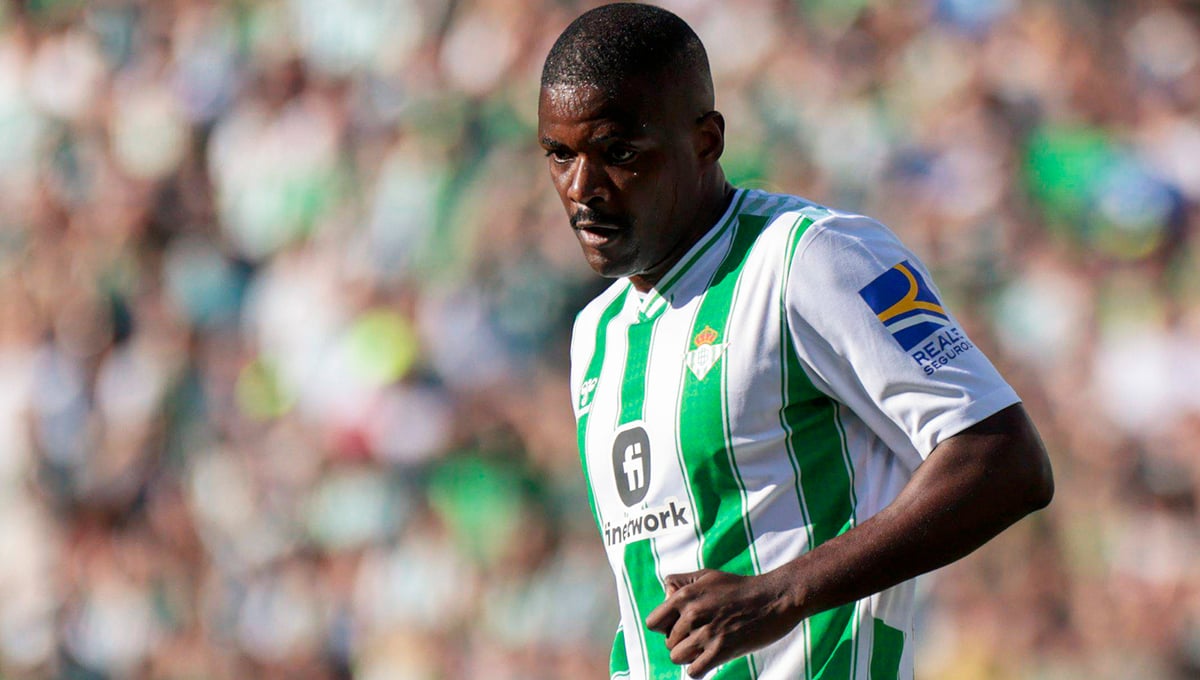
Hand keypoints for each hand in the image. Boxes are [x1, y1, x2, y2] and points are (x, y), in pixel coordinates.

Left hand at [645, 568, 800, 677]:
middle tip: (704, 633)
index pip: (653, 623)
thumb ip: (681, 583)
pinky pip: (694, 671)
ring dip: (690, 655)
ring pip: (677, 658)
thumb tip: (665, 598)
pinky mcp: (721, 651)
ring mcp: (706, 633)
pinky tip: (711, 658)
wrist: (774, 598)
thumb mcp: (706, 576)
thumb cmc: (740, 588)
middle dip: (682, 641)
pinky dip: (700, 668)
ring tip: (707, 645)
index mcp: (685, 596)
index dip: (664, 627)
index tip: (679, 626)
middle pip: (668, 643)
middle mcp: (692, 614)